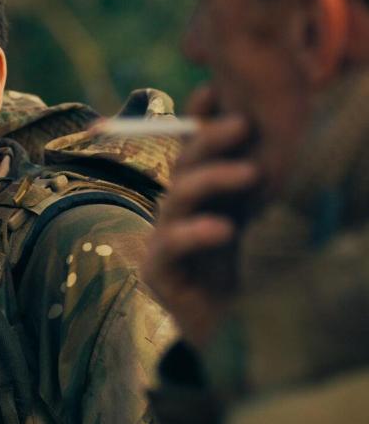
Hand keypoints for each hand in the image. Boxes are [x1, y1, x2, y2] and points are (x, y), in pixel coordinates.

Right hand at [143, 86, 258, 347]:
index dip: (203, 119)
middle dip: (211, 139)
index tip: (223, 94)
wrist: (202, 329)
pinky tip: (223, 229)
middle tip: (244, 123)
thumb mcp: (238, 223)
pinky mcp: (158, 268)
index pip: (194, 146)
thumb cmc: (221, 275)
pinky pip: (172, 244)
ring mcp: (162, 236)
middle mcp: (176, 208)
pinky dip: (197, 233)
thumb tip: (266, 141)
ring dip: (212, 180)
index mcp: (196, 193)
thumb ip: (243, 190)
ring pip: (178, 195)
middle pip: (184, 163)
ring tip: (249, 174)